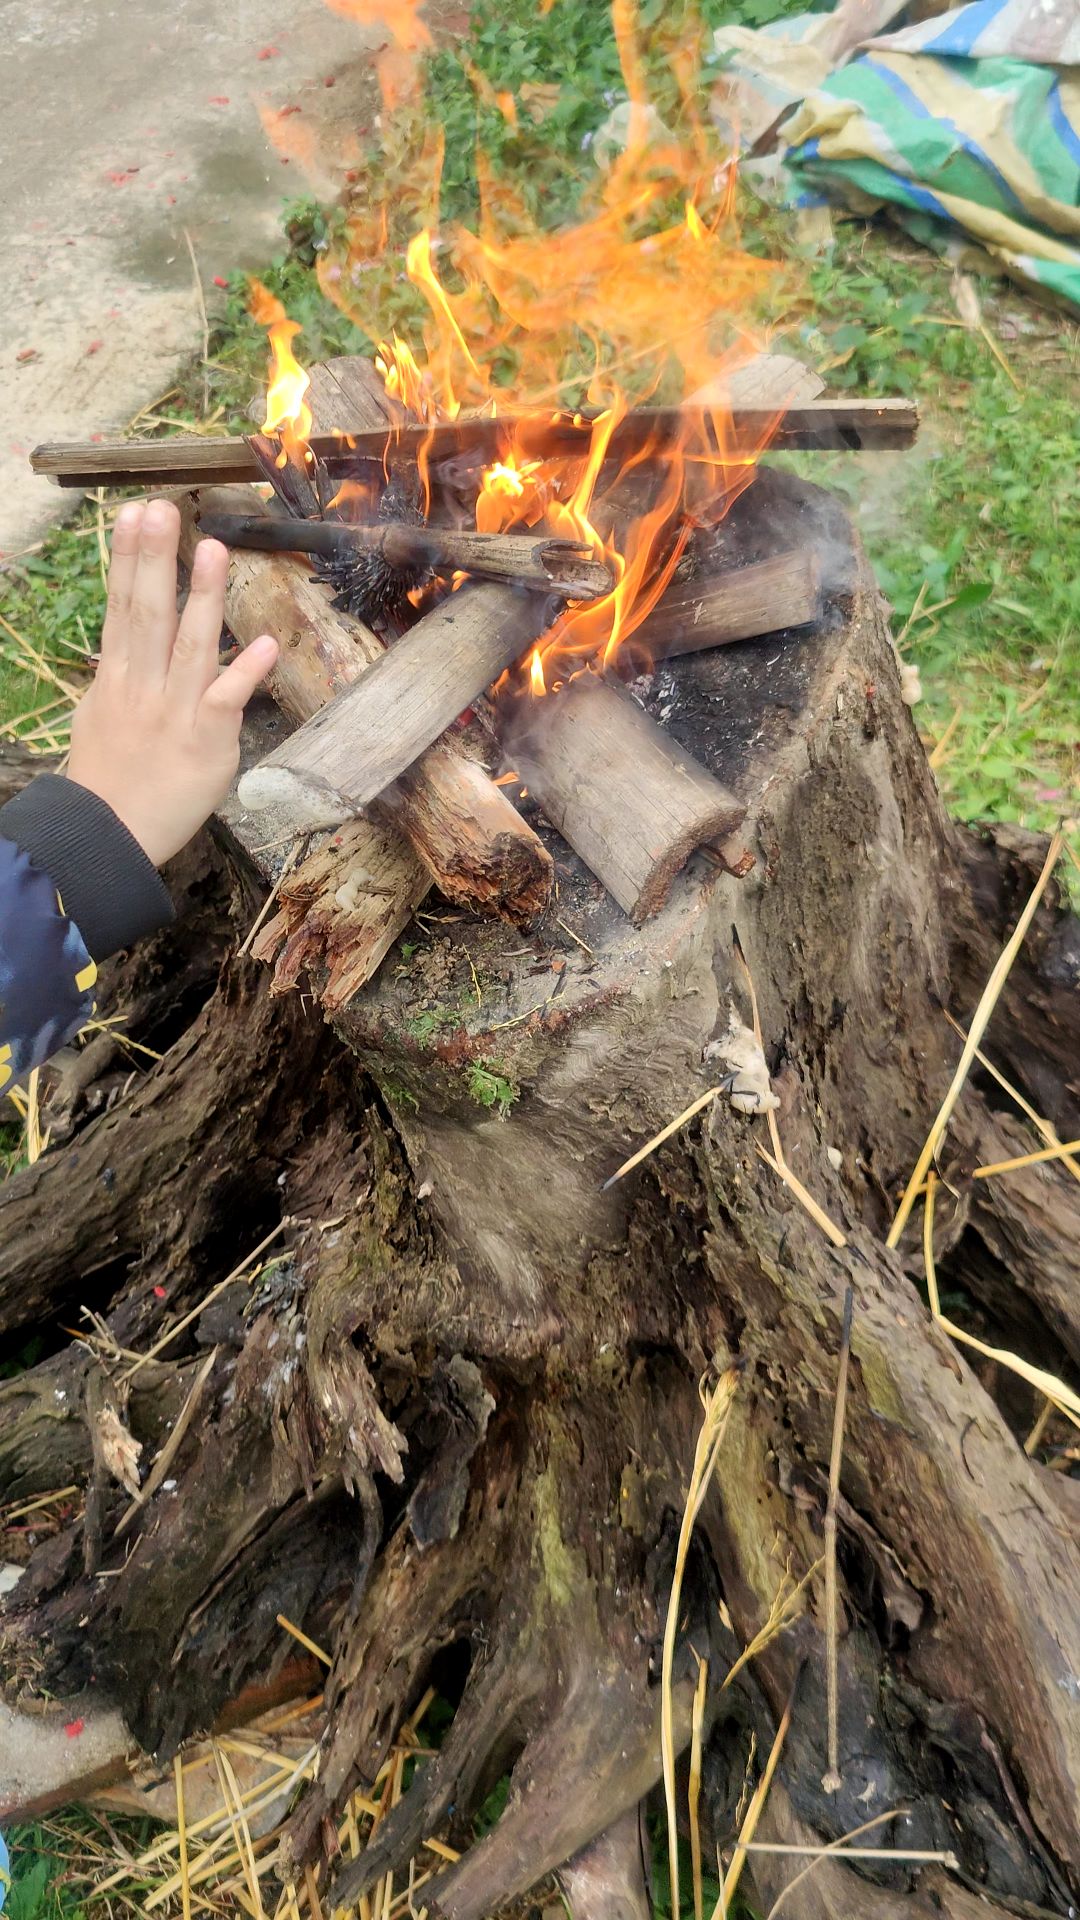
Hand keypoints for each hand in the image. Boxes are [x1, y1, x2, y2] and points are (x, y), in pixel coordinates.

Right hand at [68, 498, 277, 866]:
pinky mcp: (206, 742)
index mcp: (118, 677)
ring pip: (191, 645)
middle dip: (155, 557)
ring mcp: (175, 712)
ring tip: (213, 548)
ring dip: (203, 596)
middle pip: (148, 613)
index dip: (129, 558)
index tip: (133, 514)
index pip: (121, 606)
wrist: (108, 836)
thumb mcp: (99, 717)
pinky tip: (264, 643)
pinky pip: (228, 701)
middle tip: (161, 507)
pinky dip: (247, 672)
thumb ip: (120, 678)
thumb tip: (124, 649)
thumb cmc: (107, 779)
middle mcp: (144, 686)